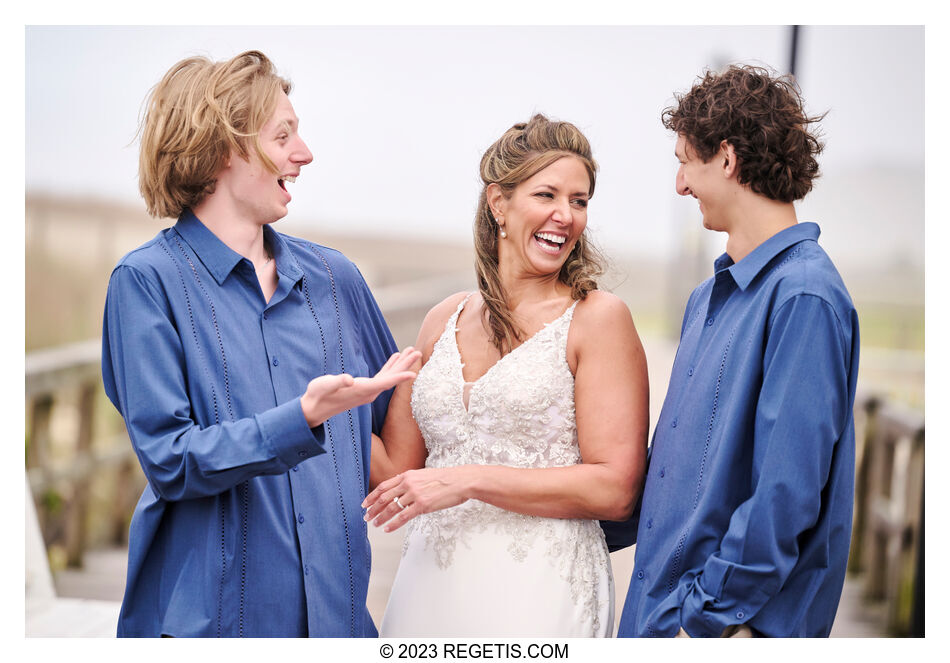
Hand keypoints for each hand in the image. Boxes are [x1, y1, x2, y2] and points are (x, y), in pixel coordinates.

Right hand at [300, 347, 420, 426]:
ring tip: (411, 351)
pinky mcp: (365, 388)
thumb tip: (349, 380)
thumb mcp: (325, 386)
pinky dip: (390, 366)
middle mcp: (369, 392)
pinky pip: (382, 376)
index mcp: (362, 390)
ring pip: (389, 376)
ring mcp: (368, 391)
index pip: (384, 384)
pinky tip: (396, 358)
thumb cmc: (319, 395)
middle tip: (418, 352)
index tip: (413, 373)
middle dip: (406, 366)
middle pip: (391, 378)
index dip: (398, 378)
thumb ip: (337, 382)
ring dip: (401, 364)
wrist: (315, 408)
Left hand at [361, 466, 471, 531]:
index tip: (365, 503)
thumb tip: (400, 491)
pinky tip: (387, 529)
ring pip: (392, 508)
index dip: (372, 496)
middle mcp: (408, 484)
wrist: (460, 481)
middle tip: (366, 517)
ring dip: (381, 517)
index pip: (384, 486)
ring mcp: (415, 495)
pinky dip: (393, 524)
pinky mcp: (422, 505)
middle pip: (384, 498)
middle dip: (373, 509)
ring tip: (375, 524)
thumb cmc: (445, 479)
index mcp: (407, 475)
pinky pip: (403, 517)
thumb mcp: (423, 475)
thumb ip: (410, 482)